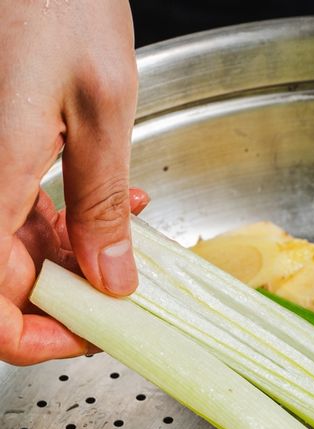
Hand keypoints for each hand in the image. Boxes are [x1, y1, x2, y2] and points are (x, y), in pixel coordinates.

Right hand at [0, 0, 138, 365]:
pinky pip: (22, 210)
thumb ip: (100, 205)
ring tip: (131, 250)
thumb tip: (112, 282)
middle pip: (2, 283)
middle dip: (68, 303)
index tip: (86, 341)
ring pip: (16, 251)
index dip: (33, 339)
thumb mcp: (99, 112)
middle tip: (125, 302)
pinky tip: (116, 208)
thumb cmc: (55, 2)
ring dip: (78, 262)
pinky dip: (69, 222)